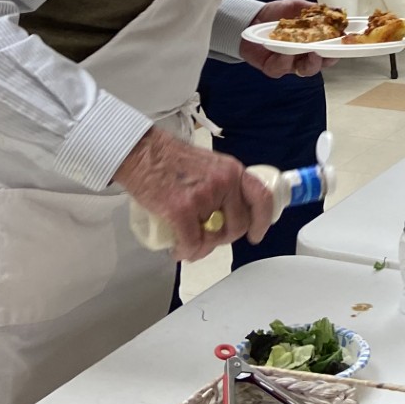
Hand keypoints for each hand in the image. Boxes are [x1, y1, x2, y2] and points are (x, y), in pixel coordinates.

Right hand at [113, 126, 270, 262]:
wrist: (142, 152)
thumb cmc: (170, 159)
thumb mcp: (209, 165)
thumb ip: (222, 185)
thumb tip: (225, 215)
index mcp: (233, 171)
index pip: (261, 198)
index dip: (261, 221)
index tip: (255, 235)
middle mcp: (224, 183)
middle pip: (237, 226)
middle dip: (221, 238)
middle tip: (204, 237)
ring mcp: (204, 196)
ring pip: (213, 238)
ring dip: (201, 247)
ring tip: (187, 243)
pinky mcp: (182, 209)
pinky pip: (192, 243)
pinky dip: (185, 251)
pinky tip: (178, 249)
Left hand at [239, 0, 333, 77]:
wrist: (251, 18)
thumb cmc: (276, 14)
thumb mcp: (296, 7)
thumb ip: (313, 10)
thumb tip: (332, 10)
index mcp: (312, 43)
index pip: (330, 51)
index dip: (338, 49)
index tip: (342, 41)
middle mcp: (302, 56)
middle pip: (320, 64)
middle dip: (325, 59)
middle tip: (325, 51)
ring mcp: (288, 64)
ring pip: (304, 70)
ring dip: (309, 62)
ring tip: (310, 51)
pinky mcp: (272, 68)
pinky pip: (281, 68)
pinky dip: (285, 60)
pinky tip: (286, 51)